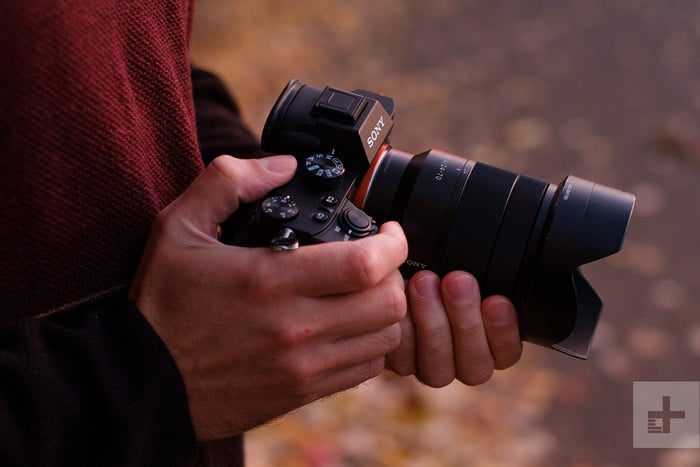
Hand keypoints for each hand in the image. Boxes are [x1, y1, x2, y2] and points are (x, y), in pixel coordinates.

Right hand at [129, 155, 407, 439]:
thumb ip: (228, 181)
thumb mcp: (178, 228)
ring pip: (385, 337)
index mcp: (270, 281)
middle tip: (380, 261)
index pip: (365, 264)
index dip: (393, 243)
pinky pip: (366, 369)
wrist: (146, 384)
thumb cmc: (164, 304)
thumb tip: (283, 165)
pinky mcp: (303, 392)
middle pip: (389, 302)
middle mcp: (295, 328)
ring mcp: (303, 366)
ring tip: (368, 292)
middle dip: (395, 275)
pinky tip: (350, 326)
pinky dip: (372, 344)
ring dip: (387, 310)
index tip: (389, 232)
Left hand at [385, 271, 521, 386]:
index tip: (497, 301)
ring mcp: (431, 367)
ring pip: (439, 369)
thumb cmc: (439, 264)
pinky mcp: (401, 364)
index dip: (504, 333)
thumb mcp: (463, 263)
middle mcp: (463, 362)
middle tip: (456, 282)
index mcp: (491, 343)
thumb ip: (481, 274)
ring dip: (432, 323)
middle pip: (474, 366)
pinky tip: (400, 304)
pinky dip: (402, 330)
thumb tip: (516, 255)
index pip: (506, 354)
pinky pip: (403, 360)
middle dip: (466, 321)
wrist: (395, 270)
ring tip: (424, 282)